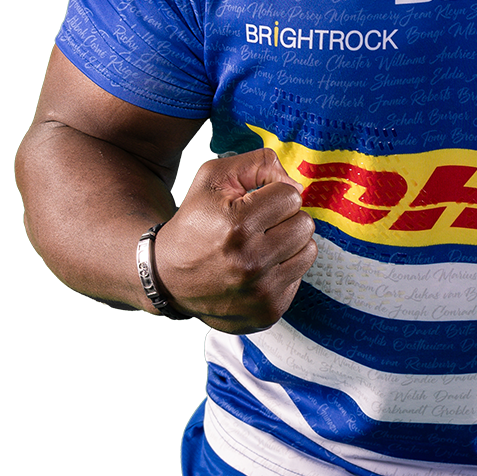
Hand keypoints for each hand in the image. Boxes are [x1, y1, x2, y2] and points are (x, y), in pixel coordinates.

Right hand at [152, 148, 316, 333]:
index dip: (273, 195)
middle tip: (258, 226)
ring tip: (261, 245)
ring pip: (308, 250)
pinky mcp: (268, 312)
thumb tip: (297, 186)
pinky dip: (283, 269)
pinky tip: (258, 269)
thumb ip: (259, 163)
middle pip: (305, 224)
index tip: (253, 204)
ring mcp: (260, 292)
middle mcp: (250, 262)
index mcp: (238, 225)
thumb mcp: (216, 177)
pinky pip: (299, 277)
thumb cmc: (195, 222)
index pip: (292, 196)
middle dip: (285, 219)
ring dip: (288, 244)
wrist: (167, 276)